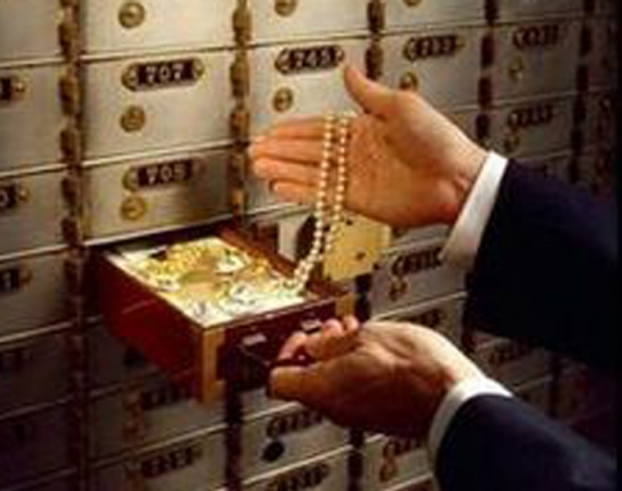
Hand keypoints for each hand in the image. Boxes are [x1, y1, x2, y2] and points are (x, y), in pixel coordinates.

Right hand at [249, 65, 487, 227]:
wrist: (455, 179)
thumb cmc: (437, 140)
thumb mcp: (401, 105)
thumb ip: (368, 92)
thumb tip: (348, 69)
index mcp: (363, 129)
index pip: (318, 128)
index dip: (292, 129)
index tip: (270, 130)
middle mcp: (355, 154)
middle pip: (308, 151)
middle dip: (280, 150)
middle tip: (255, 150)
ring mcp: (355, 178)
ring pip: (310, 173)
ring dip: (283, 170)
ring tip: (258, 167)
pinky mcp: (357, 201)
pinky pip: (322, 195)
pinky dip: (300, 191)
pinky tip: (280, 187)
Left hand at [269, 317, 484, 437]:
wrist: (455, 399)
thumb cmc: (416, 370)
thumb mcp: (366, 337)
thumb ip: (331, 342)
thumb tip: (315, 344)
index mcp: (323, 389)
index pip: (278, 378)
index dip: (285, 351)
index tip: (301, 334)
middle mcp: (335, 408)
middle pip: (307, 380)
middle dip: (317, 348)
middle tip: (331, 329)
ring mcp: (358, 414)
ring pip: (333, 384)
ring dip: (339, 355)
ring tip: (358, 332)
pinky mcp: (379, 414)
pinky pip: (355, 392)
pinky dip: (357, 369)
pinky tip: (375, 349)